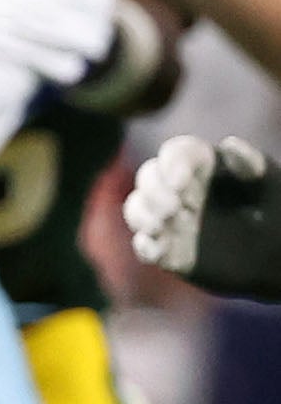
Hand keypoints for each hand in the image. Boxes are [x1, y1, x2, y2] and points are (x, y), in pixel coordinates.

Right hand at [129, 133, 280, 295]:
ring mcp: (171, 220)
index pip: (175, 152)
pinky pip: (144, 245)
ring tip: (161, 226)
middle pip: (149, 177)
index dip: (171, 163)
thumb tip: (230, 145)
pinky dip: (146, 246)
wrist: (278, 258)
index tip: (181, 182)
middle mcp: (181, 190)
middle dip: (154, 191)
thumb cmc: (277, 214)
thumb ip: (253, 164)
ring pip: (137, 208)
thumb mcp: (273, 186)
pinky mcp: (168, 249)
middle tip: (173, 208)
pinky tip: (160, 250)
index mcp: (204, 167)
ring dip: (142, 215)